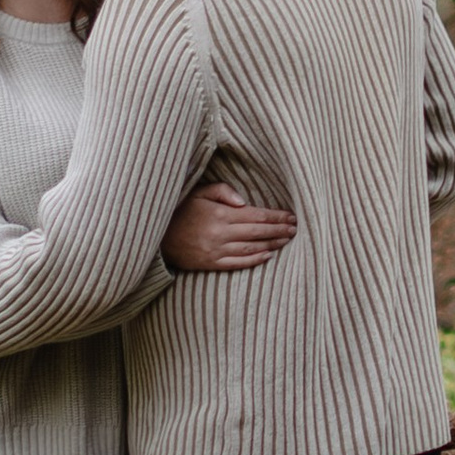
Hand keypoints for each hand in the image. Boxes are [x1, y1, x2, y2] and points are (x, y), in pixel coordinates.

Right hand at [164, 180, 297, 273]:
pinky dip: (255, 260)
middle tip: (295, 228)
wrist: (158, 237)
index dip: (275, 216)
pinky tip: (268, 255)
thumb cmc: (181, 210)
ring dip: (272, 244)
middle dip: (279, 230)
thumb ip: (222, 191)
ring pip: (251, 248)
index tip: (290, 215)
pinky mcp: (212, 263)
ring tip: (287, 240)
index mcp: (219, 214)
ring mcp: (216, 251)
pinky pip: (238, 263)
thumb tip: (243, 201)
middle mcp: (220, 234)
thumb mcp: (199, 192)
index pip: (256, 215)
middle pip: (258, 232)